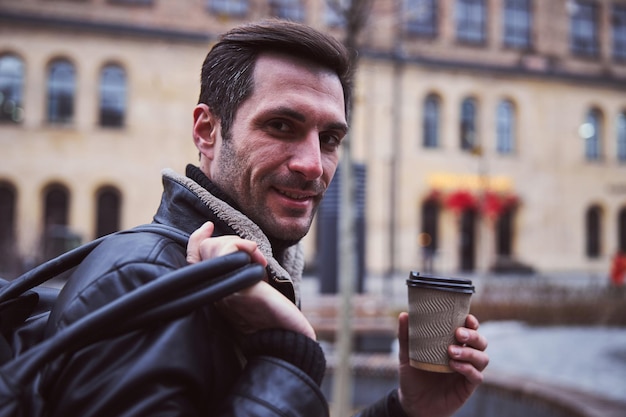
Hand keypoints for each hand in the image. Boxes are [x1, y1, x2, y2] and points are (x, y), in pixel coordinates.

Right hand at [186, 221, 315, 339]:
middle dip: (228, 242)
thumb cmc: (273, 320)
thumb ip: (240, 278)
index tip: (208, 226)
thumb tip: (248, 256)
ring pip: (213, 247)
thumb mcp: (252, 291)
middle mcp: (215, 290)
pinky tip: (261, 263)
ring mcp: (223, 288)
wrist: (284, 340)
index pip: (194, 261)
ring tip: (258, 262)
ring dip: (239, 246)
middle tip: (252, 255)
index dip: (197, 240)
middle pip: (201, 250)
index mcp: (216, 292)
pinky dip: (246, 248)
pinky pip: (229, 253)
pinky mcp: (238, 286)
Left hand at [396, 313, 488, 416]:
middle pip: (480, 342)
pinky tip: (453, 366)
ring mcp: (467, 372)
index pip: (470, 330)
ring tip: (451, 351)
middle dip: (473, 336)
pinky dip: (467, 369)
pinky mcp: (467, 387)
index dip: (472, 323)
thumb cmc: (413, 376)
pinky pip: (476, 376)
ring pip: (482, 358)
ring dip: (469, 352)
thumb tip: (404, 314)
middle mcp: (464, 357)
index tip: (466, 318)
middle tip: (458, 333)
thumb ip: (406, 336)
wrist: (413, 403)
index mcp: (453, 344)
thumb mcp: (407, 355)